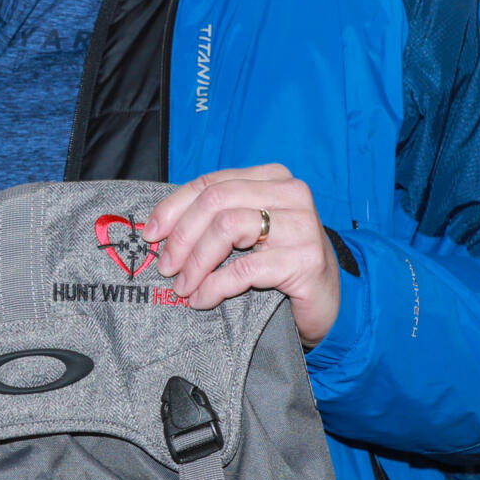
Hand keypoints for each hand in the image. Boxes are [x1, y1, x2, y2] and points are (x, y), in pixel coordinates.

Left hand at [141, 166, 340, 345]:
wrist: (329, 301)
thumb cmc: (281, 264)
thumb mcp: (248, 234)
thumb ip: (214, 220)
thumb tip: (158, 230)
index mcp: (272, 178)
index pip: (210, 183)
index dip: (173, 208)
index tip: (150, 235)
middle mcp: (290, 193)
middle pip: (215, 202)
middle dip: (182, 237)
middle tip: (166, 267)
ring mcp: (301, 224)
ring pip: (227, 227)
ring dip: (197, 262)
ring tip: (184, 287)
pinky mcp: (305, 259)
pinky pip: (245, 268)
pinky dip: (216, 285)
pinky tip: (204, 299)